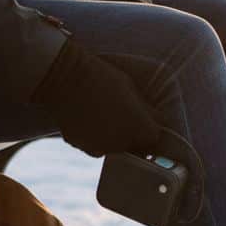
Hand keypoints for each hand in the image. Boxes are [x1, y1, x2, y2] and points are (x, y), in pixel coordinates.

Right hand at [31, 39, 160, 157]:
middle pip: (134, 146)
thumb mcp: (131, 89)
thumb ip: (146, 109)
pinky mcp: (81, 146)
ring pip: (113, 147)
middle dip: (132, 135)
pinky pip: (94, 145)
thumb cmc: (103, 78)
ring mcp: (100, 147)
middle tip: (121, 114)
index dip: (150, 129)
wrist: (66, 78)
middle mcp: (122, 143)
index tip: (144, 120)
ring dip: (112, 137)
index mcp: (139, 128)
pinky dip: (93, 137)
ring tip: (102, 114)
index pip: (154, 138)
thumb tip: (159, 120)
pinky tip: (87, 118)